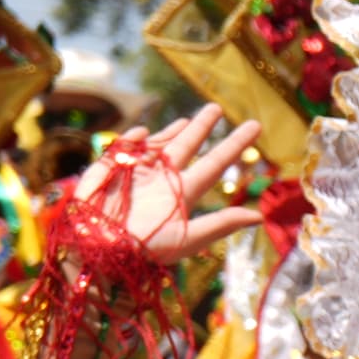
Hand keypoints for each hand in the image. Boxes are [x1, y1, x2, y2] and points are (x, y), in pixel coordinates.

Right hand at [70, 106, 267, 263]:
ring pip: (159, 144)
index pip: (215, 164)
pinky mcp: (110, 169)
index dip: (234, 145)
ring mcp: (137, 172)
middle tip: (216, 108)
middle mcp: (163, 180)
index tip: (255, 126)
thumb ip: (220, 224)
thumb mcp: (186, 239)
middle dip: (201, 127)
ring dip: (172, 131)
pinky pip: (124, 146)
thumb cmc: (144, 249)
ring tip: (186, 121)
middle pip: (186, 147)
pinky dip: (135, 138)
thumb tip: (259, 216)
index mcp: (183, 194)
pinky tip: (143, 132)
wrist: (99, 250)